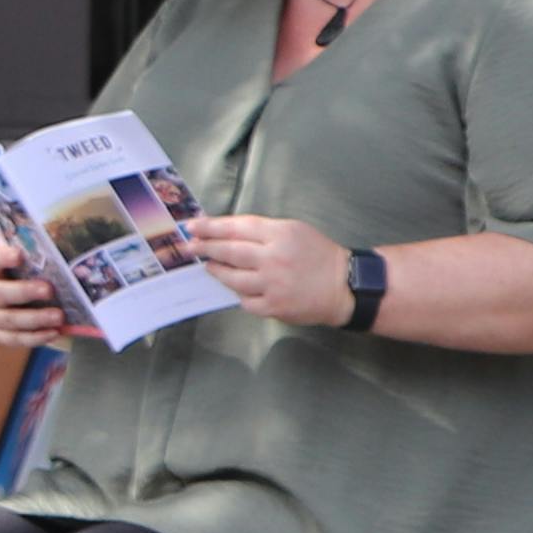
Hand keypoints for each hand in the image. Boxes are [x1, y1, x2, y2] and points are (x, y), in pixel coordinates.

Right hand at [0, 241, 77, 351]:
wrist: (13, 296)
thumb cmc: (23, 271)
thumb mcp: (24, 259)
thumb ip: (35, 253)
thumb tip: (59, 242)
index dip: (2, 257)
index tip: (20, 255)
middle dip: (23, 292)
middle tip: (49, 290)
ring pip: (8, 320)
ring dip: (35, 318)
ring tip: (59, 316)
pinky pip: (14, 339)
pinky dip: (35, 337)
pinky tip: (54, 332)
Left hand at [186, 213, 362, 326]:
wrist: (344, 286)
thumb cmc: (318, 255)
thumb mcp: (294, 230)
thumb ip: (262, 231)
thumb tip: (226, 232)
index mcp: (280, 234)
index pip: (236, 227)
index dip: (210, 227)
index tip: (192, 226)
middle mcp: (274, 258)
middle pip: (229, 251)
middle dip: (204, 248)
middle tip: (187, 246)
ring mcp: (273, 284)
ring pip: (232, 278)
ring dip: (216, 271)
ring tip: (208, 266)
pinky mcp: (274, 306)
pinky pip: (245, 300)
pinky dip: (240, 294)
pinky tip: (238, 288)